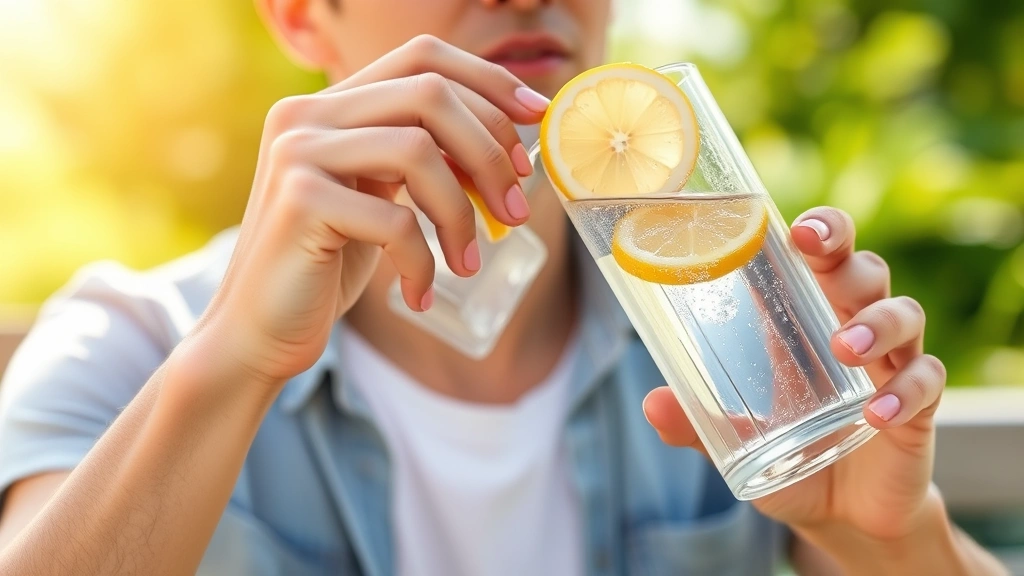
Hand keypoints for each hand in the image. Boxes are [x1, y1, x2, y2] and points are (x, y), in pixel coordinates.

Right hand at [198, 35, 547, 383]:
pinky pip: (395, 220)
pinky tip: (421, 293)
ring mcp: (298, 153)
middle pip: (431, 94)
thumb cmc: (327, 265)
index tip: (536, 117)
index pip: (422, 57)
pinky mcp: (299, 202)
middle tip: (515, 210)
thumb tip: (506, 145)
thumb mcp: (379, 198)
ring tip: (468, 262)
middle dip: (490, 151)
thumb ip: (421, 159)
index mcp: (331, 105)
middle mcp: (307, 114)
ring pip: (418, 151)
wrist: (258, 330)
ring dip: (462, 214)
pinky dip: (423, 262)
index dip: (488, 81)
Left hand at [643, 207, 946, 539]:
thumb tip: (653, 404)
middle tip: (814, 247)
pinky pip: (926, 383)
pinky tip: (877, 411)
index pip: (819, 256)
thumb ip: (695, 423)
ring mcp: (891, 365)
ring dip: (877, 323)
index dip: (816, 230)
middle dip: (842, 251)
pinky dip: (906, 392)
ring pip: (904, 315)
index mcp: (808, 321)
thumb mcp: (736, 438)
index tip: (793, 224)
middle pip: (864, 269)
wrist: (845, 514)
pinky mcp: (919, 407)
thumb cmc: (792, 451)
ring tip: (844, 347)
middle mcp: (855, 329)